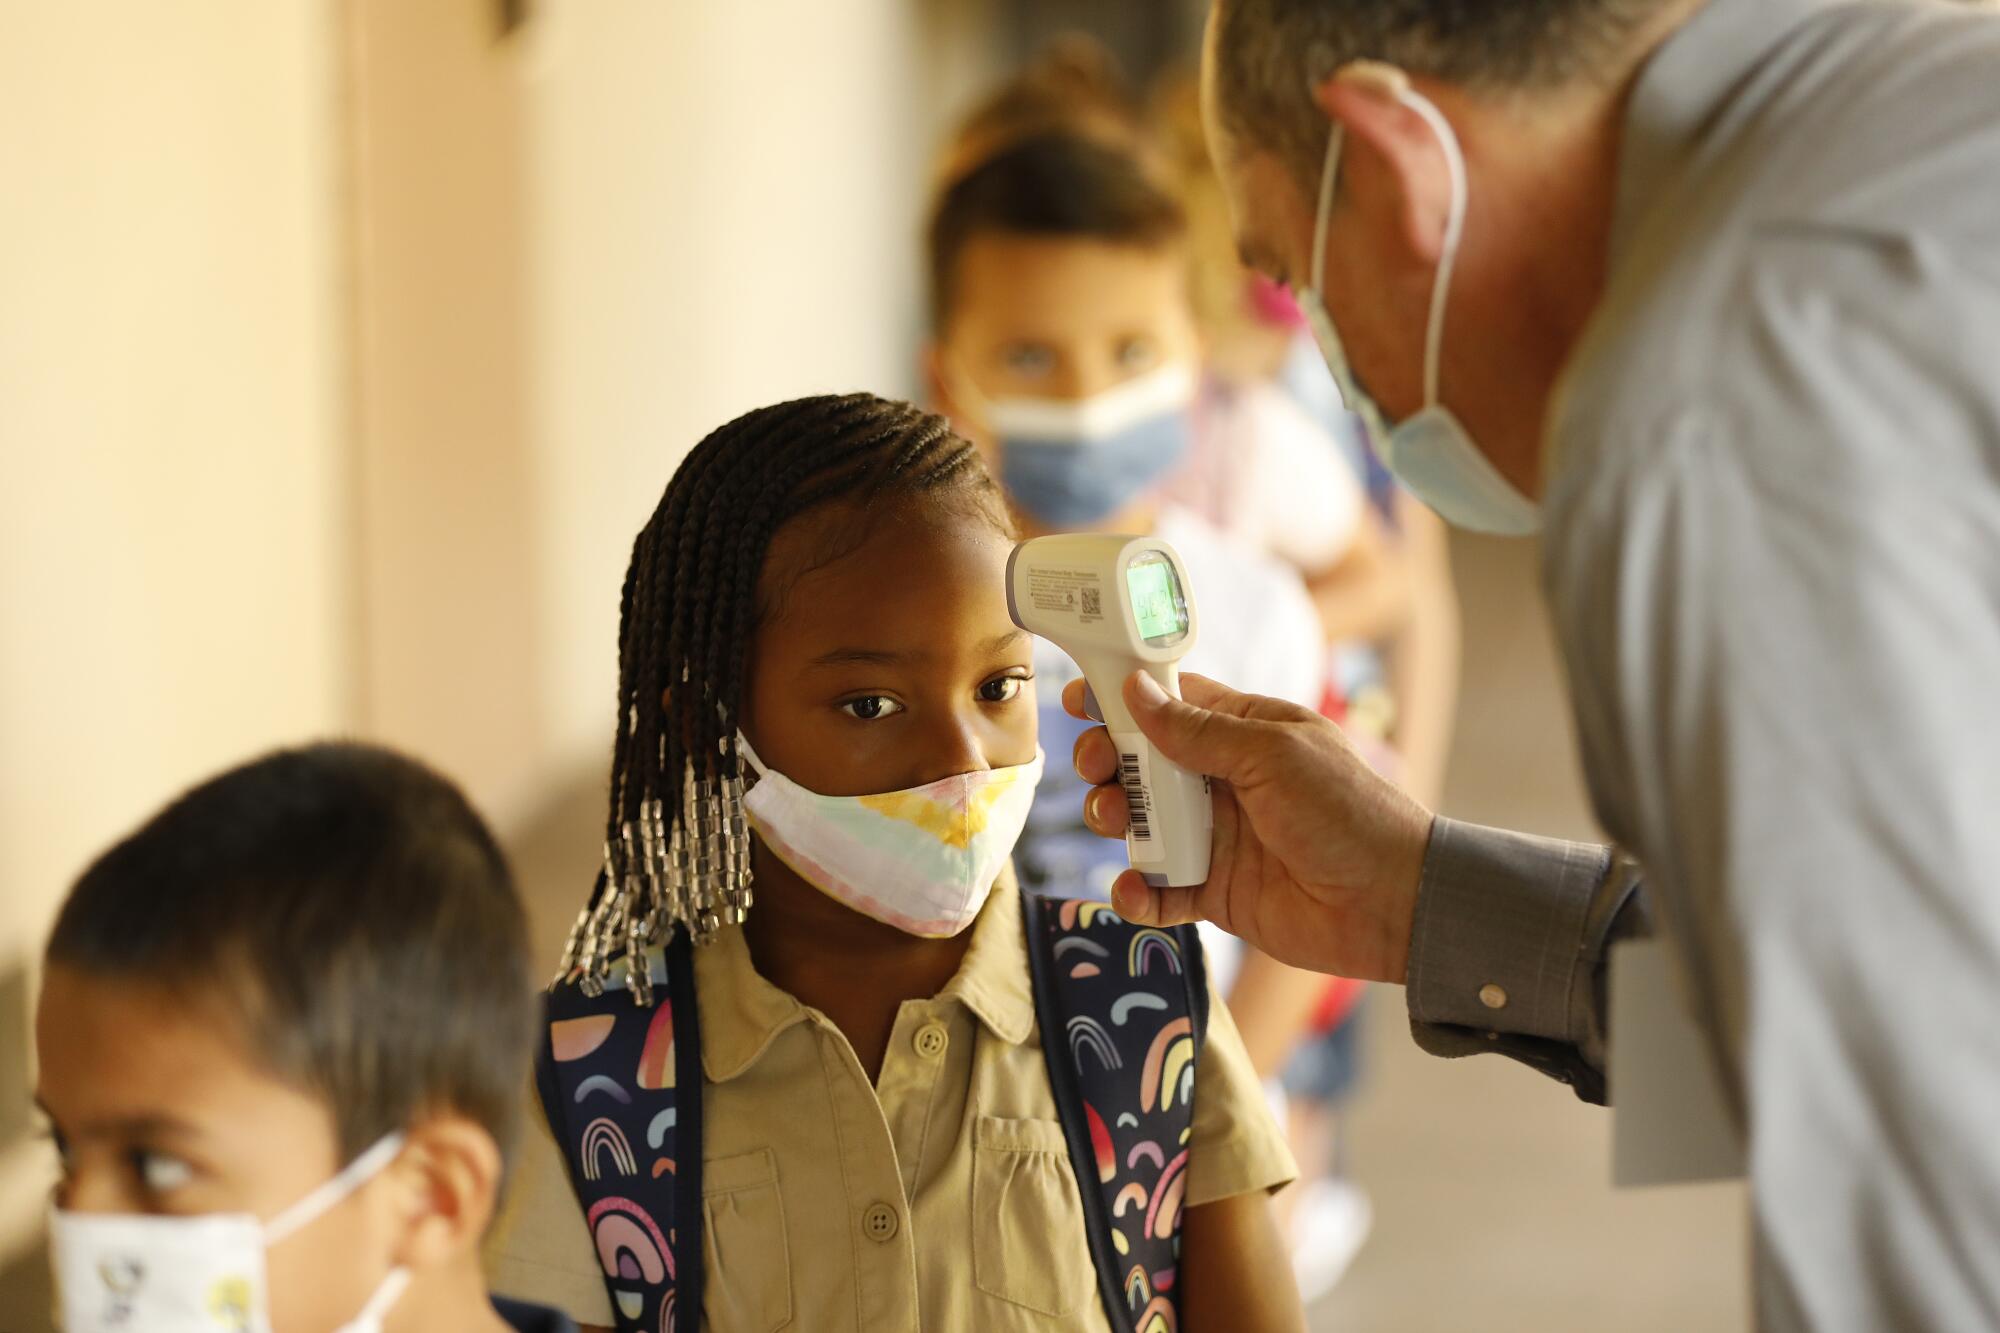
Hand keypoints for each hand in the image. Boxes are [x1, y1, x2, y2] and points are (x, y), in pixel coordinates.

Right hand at [1068, 672, 1433, 982]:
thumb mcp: (1273, 754)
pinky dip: (1137, 892)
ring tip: (1113, 822)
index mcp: (1244, 733)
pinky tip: (1133, 890)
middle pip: (1141, 765)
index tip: (1079, 698)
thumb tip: (1135, 692)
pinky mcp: (1213, 892)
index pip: (1170, 704)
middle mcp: (1224, 781)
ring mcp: (1216, 837)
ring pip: (1140, 825)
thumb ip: (1199, 730)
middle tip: (1097, 769)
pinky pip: (1159, 890)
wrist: (1392, 904)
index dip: (1121, 698)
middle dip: (1108, 763)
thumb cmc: (1348, 812)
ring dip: (1114, 821)